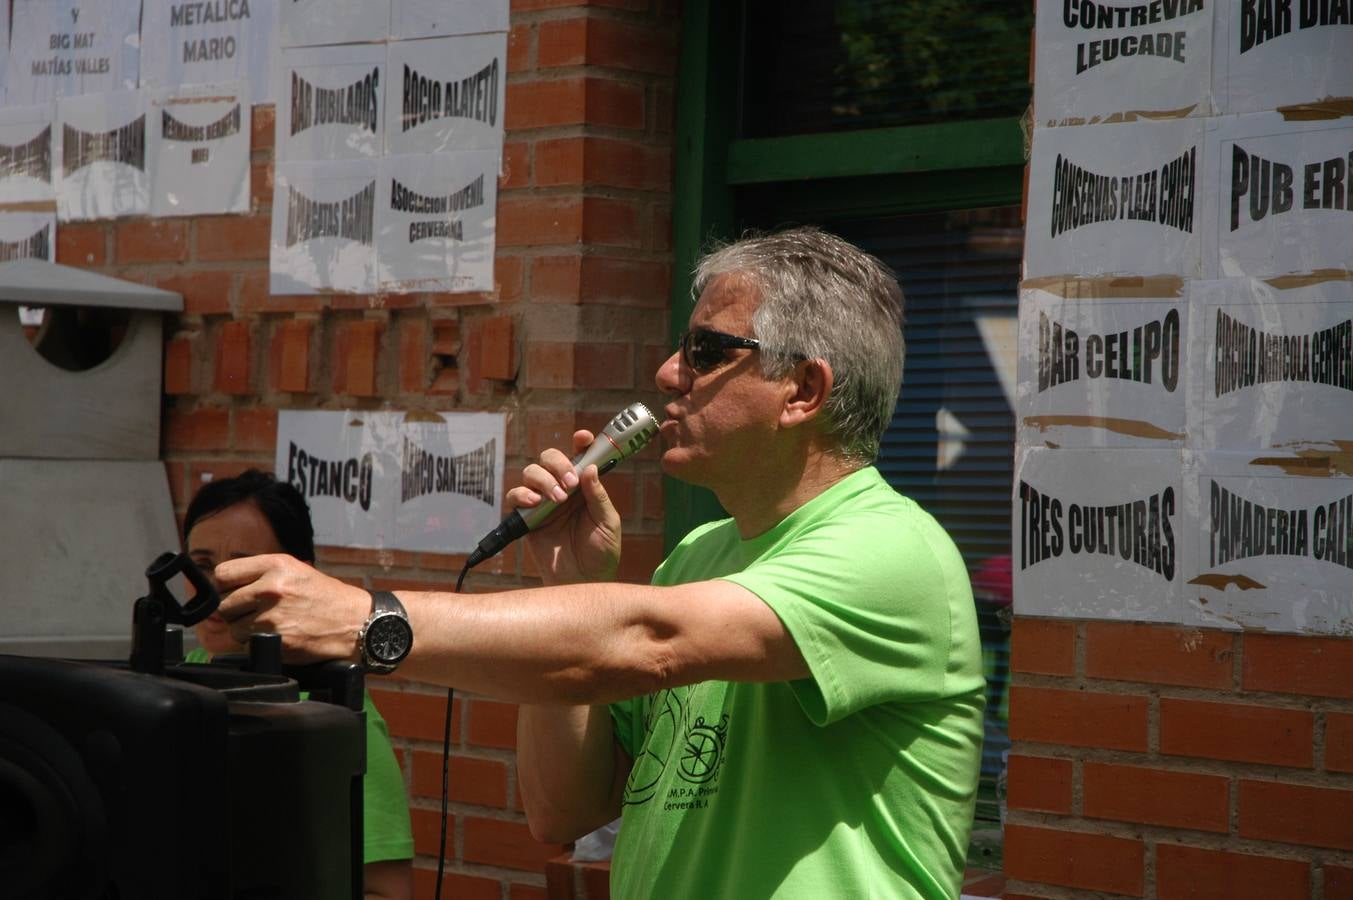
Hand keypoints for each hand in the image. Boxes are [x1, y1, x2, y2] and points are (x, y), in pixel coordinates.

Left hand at [213, 554, 369, 662]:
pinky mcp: (274, 641)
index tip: (236, 592)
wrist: (354, 623)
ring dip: (246, 630)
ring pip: (234, 628)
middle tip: (257, 613)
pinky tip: (277, 637)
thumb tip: (225, 586)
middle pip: (225, 605)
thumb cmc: (325, 597)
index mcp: (275, 565)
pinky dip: (257, 645)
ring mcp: (271, 617)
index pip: (223, 574)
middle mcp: (270, 588)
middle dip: (237, 612)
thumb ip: (261, 574)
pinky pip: (247, 645)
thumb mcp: (296, 571)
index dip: (227, 586)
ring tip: (271, 626)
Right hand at [506, 430, 620, 584]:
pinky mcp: (526, 519)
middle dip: (558, 463)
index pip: (579, 456)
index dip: (580, 442)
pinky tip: (536, 504)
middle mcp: (562, 490)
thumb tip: (589, 467)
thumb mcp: (608, 522)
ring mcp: (543, 503)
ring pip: (531, 472)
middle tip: (570, 484)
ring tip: (557, 500)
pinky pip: (515, 497)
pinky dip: (523, 495)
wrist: (584, 582)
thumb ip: (597, 496)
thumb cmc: (602, 553)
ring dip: (543, 480)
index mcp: (584, 487)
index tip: (583, 438)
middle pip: (549, 458)